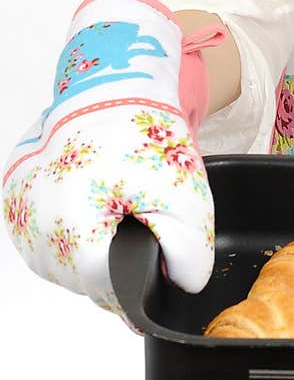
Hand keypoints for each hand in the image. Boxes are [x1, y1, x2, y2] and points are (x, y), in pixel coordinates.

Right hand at [2, 0, 222, 324]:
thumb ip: (190, 255)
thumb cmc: (145, 137)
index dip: (137, 283)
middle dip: (115, 265)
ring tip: (112, 214)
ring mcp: (17, 210)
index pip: (106, 291)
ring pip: (58, 265)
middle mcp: (33, 223)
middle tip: (137, 227)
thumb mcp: (187, 198)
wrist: (115, 88)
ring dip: (88, 254)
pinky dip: (67, 234)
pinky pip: (41, 239)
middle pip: (80, 281)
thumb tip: (181, 286)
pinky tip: (91, 212)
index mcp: (72, 228)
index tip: (154, 268)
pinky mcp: (12, 197)